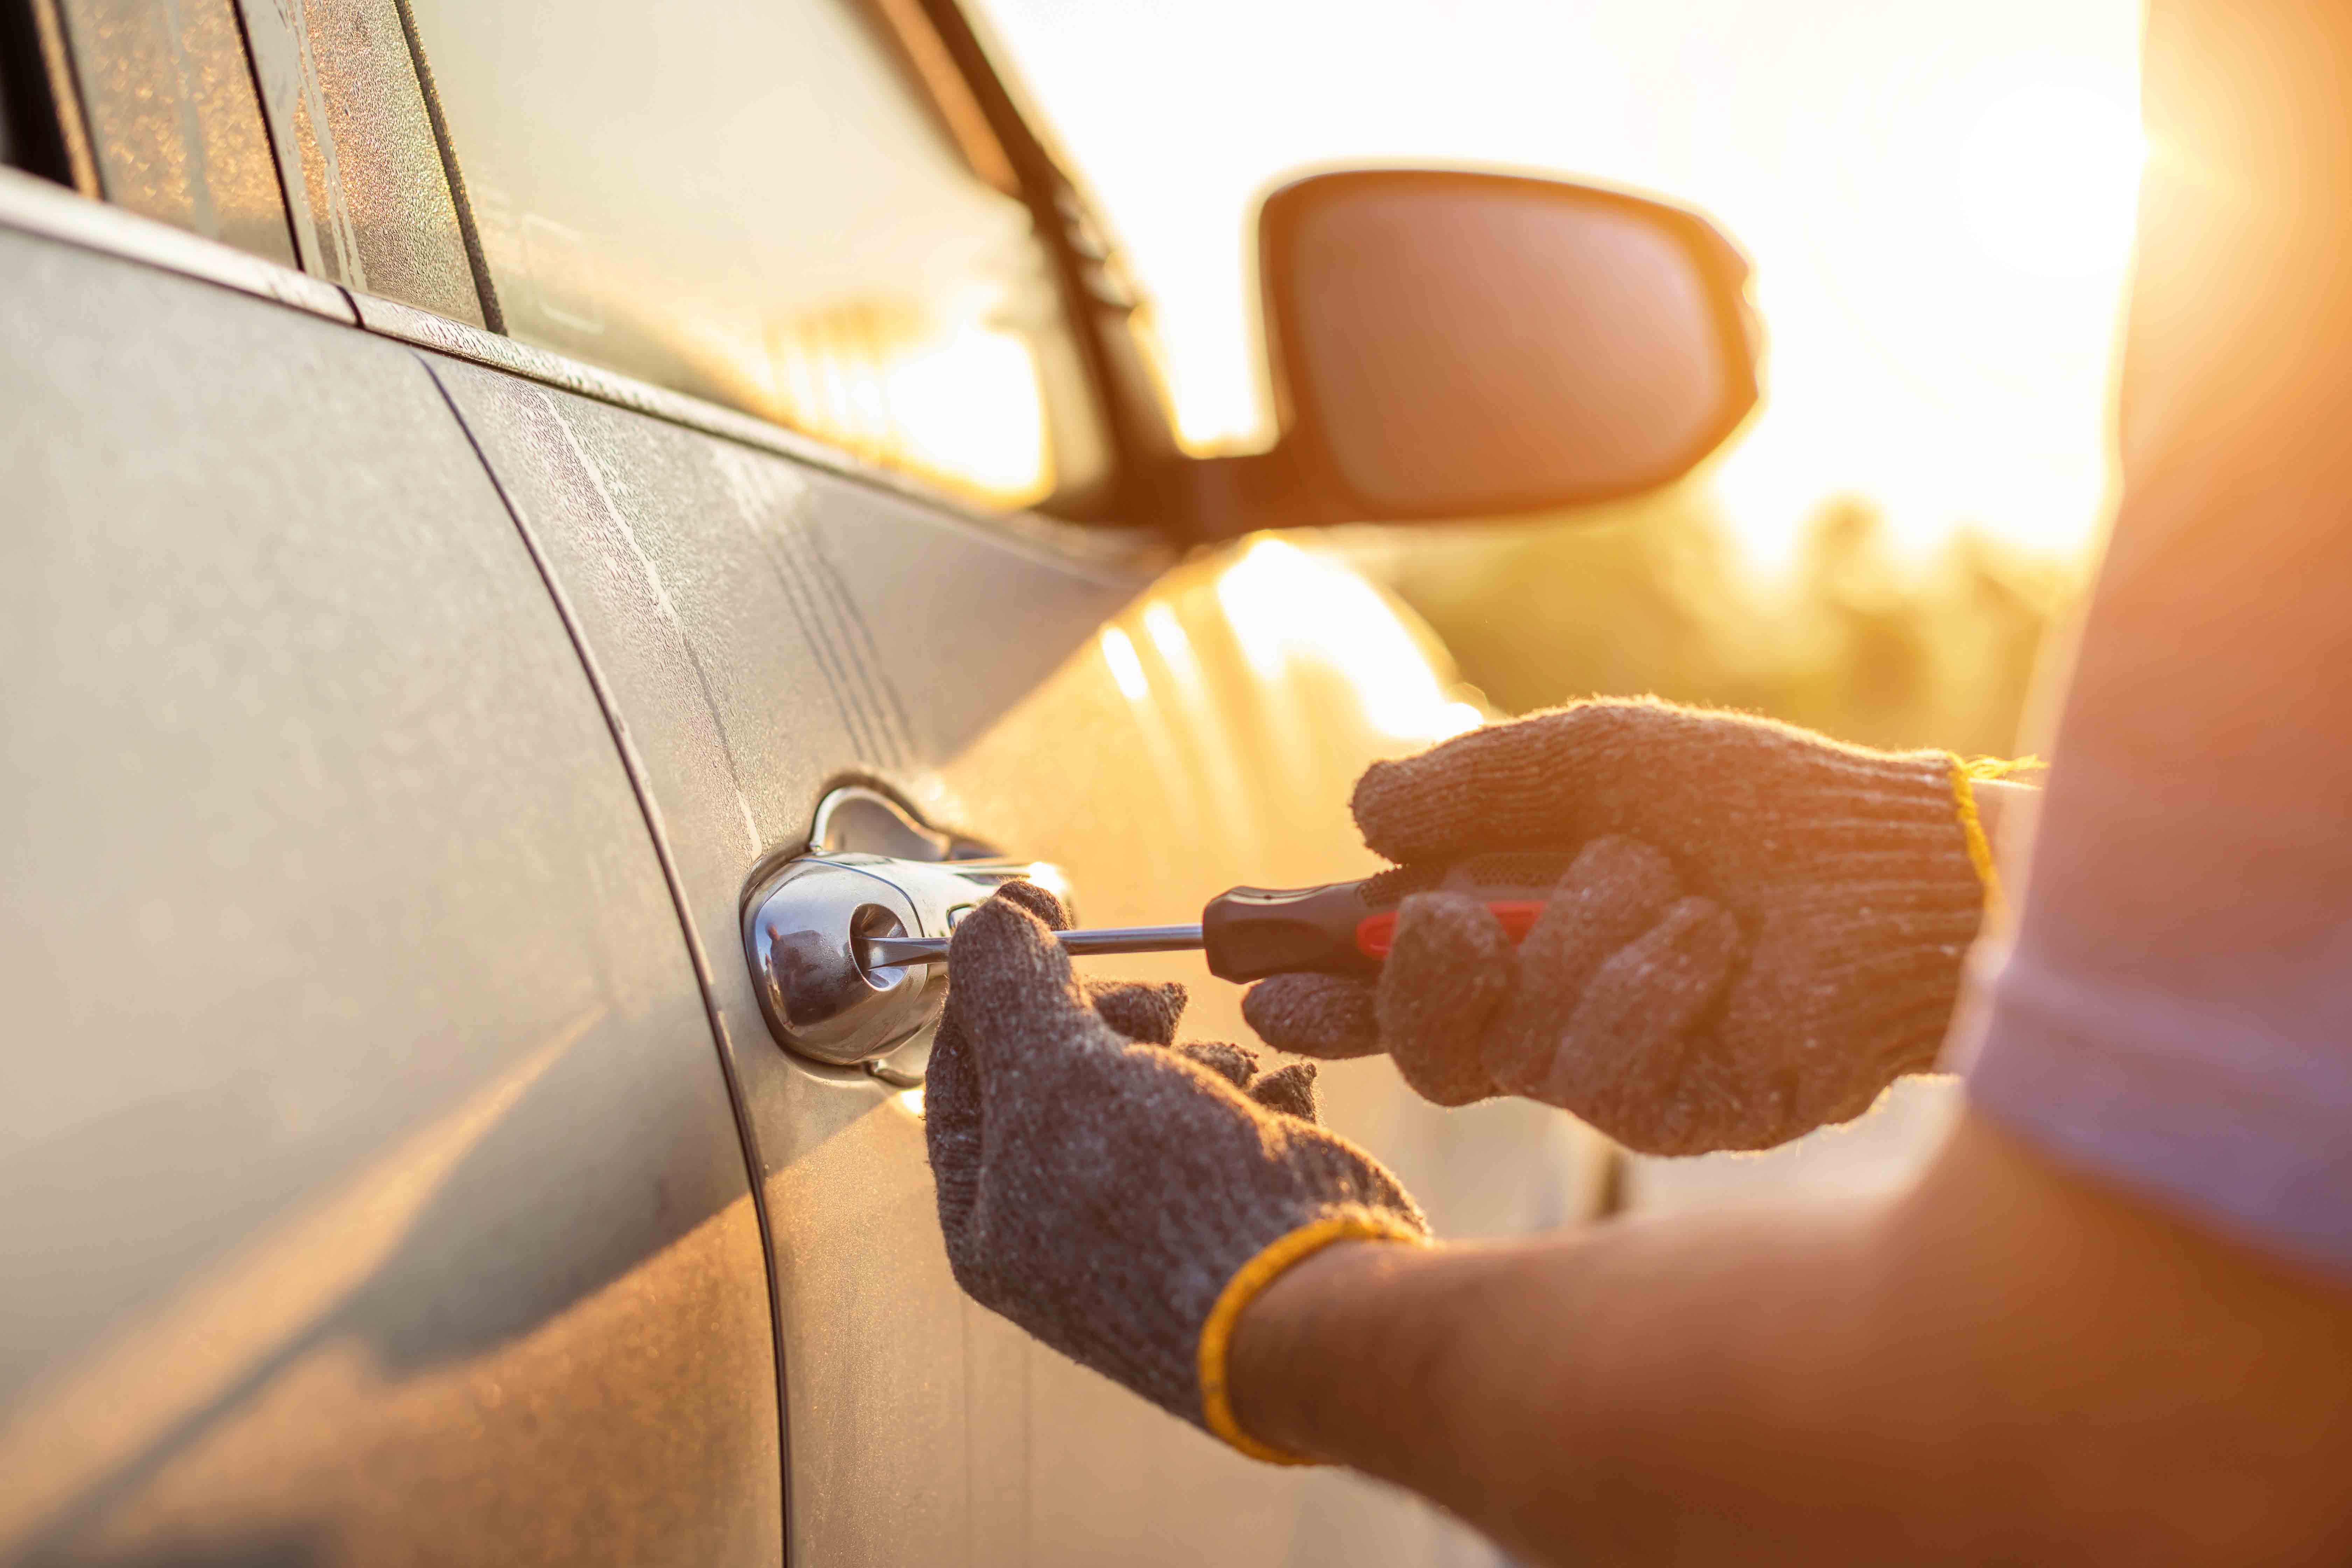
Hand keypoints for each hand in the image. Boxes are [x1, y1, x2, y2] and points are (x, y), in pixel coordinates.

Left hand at [926, 883, 1427, 1460]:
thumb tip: (991, 912)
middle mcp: (1064, 1227)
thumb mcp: (1056, 1069)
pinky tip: (1278, 1100)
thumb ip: (1009, 982)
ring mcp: (1155, 1221)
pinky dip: (1259, 1094)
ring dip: (1197, 1056)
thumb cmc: (1164, 1200)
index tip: (1046, 914)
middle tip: (1159, 1004)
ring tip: (1228, 1078)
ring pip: (1155, 1083)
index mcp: (990, 1217)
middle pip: (1065, 1069)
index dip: (1003, 982)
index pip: (965, 1067)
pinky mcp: (1236, 1209)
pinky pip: (1232, 1118)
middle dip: (1118, 1019)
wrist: (1310, 1298)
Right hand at [1242, 699, 1993, 1152]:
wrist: (1899, 864)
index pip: (1395, 985)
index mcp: (1524, 937)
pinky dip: (1650, 981)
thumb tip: (1363, 812)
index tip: (1258, 975)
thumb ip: (1478, 777)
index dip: (1320, 987)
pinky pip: (1603, 1071)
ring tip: (1671, 883)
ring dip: (1586, 934)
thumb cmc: (1762, 802)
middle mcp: (1555, 1016)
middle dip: (1404, 986)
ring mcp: (1616, 1075)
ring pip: (1513, 1043)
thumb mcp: (1602, 757)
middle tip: (1432, 923)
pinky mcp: (1681, 1117)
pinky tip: (1711, 942)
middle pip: (1424, 1048)